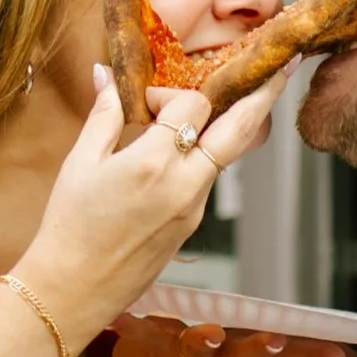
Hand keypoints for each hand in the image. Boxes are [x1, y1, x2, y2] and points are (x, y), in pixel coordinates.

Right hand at [14, 68, 281, 346]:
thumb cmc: (69, 227)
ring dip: (231, 126)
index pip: (192, 104)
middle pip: (241, 129)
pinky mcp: (191, 226)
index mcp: (153, 162)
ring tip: (240, 100)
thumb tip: (106, 74)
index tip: (146, 103)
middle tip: (286, 67)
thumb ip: (103, 115)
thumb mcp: (79, 163)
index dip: (172, 93)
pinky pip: (207, 180)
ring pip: (227, 155)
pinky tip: (185, 151)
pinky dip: (204, 157)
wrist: (73, 290)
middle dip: (265, 94)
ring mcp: (194, 208)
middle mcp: (184, 184)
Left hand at [107, 318, 356, 356]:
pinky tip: (117, 315)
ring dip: (196, 338)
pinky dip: (124, 322)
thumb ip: (304, 356)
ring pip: (185, 343)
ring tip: (206, 332)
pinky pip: (131, 328)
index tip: (307, 345)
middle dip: (250, 349)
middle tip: (262, 340)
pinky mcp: (138, 340)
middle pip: (231, 355)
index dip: (288, 351)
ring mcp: (174, 352)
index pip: (270, 356)